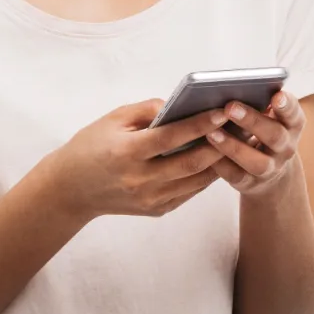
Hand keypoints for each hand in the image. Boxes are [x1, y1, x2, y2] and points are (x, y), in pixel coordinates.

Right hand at [49, 97, 231, 220]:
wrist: (71, 189)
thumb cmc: (91, 146)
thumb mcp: (113, 120)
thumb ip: (147, 110)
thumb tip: (182, 104)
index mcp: (127, 152)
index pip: (172, 136)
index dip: (200, 123)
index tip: (222, 110)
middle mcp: (140, 179)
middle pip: (192, 162)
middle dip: (220, 143)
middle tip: (241, 125)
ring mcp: (150, 198)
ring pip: (197, 180)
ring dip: (220, 161)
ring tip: (237, 140)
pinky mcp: (157, 210)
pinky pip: (190, 192)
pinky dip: (206, 175)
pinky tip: (219, 158)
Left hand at [205, 90, 304, 199]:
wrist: (269, 173)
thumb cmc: (263, 132)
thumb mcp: (270, 117)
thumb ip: (259, 103)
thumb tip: (230, 87)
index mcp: (292, 125)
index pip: (294, 114)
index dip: (286, 106)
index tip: (276, 96)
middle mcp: (285, 148)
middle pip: (275, 136)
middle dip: (252, 121)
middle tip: (230, 107)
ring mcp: (270, 169)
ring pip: (256, 162)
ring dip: (233, 147)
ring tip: (212, 133)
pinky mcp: (250, 184)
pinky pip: (235, 175)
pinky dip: (220, 164)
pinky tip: (205, 150)